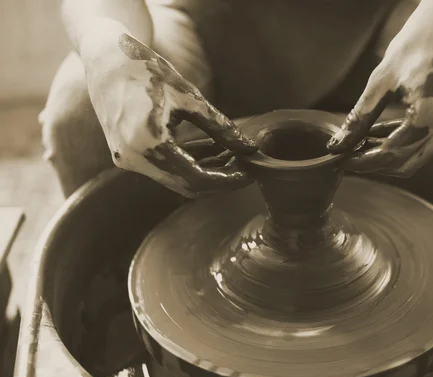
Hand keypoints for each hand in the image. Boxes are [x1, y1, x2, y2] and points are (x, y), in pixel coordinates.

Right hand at [82, 31, 256, 197]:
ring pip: (175, 178)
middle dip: (219, 180)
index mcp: (148, 142)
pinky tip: (211, 150)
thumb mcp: (190, 97)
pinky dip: (188, 162)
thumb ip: (221, 127)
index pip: (197, 179)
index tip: (250, 174)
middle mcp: (133, 158)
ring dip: (205, 170)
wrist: (105, 59)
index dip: (227, 180)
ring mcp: (126, 159)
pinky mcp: (126, 155)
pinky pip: (163, 167)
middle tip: (245, 169)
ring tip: (233, 156)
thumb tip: (250, 149)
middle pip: (186, 185)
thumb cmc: (147, 70)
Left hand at [327, 0, 432, 175]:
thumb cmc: (418, 41)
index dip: (363, 161)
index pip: (391, 153)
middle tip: (350, 157)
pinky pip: (429, 140)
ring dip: (391, 152)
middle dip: (376, 162)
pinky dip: (407, 139)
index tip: (342, 161)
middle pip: (407, 160)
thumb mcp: (381, 80)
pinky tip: (382, 132)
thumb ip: (359, 117)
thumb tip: (338, 145)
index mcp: (432, 115)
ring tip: (362, 143)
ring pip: (418, 153)